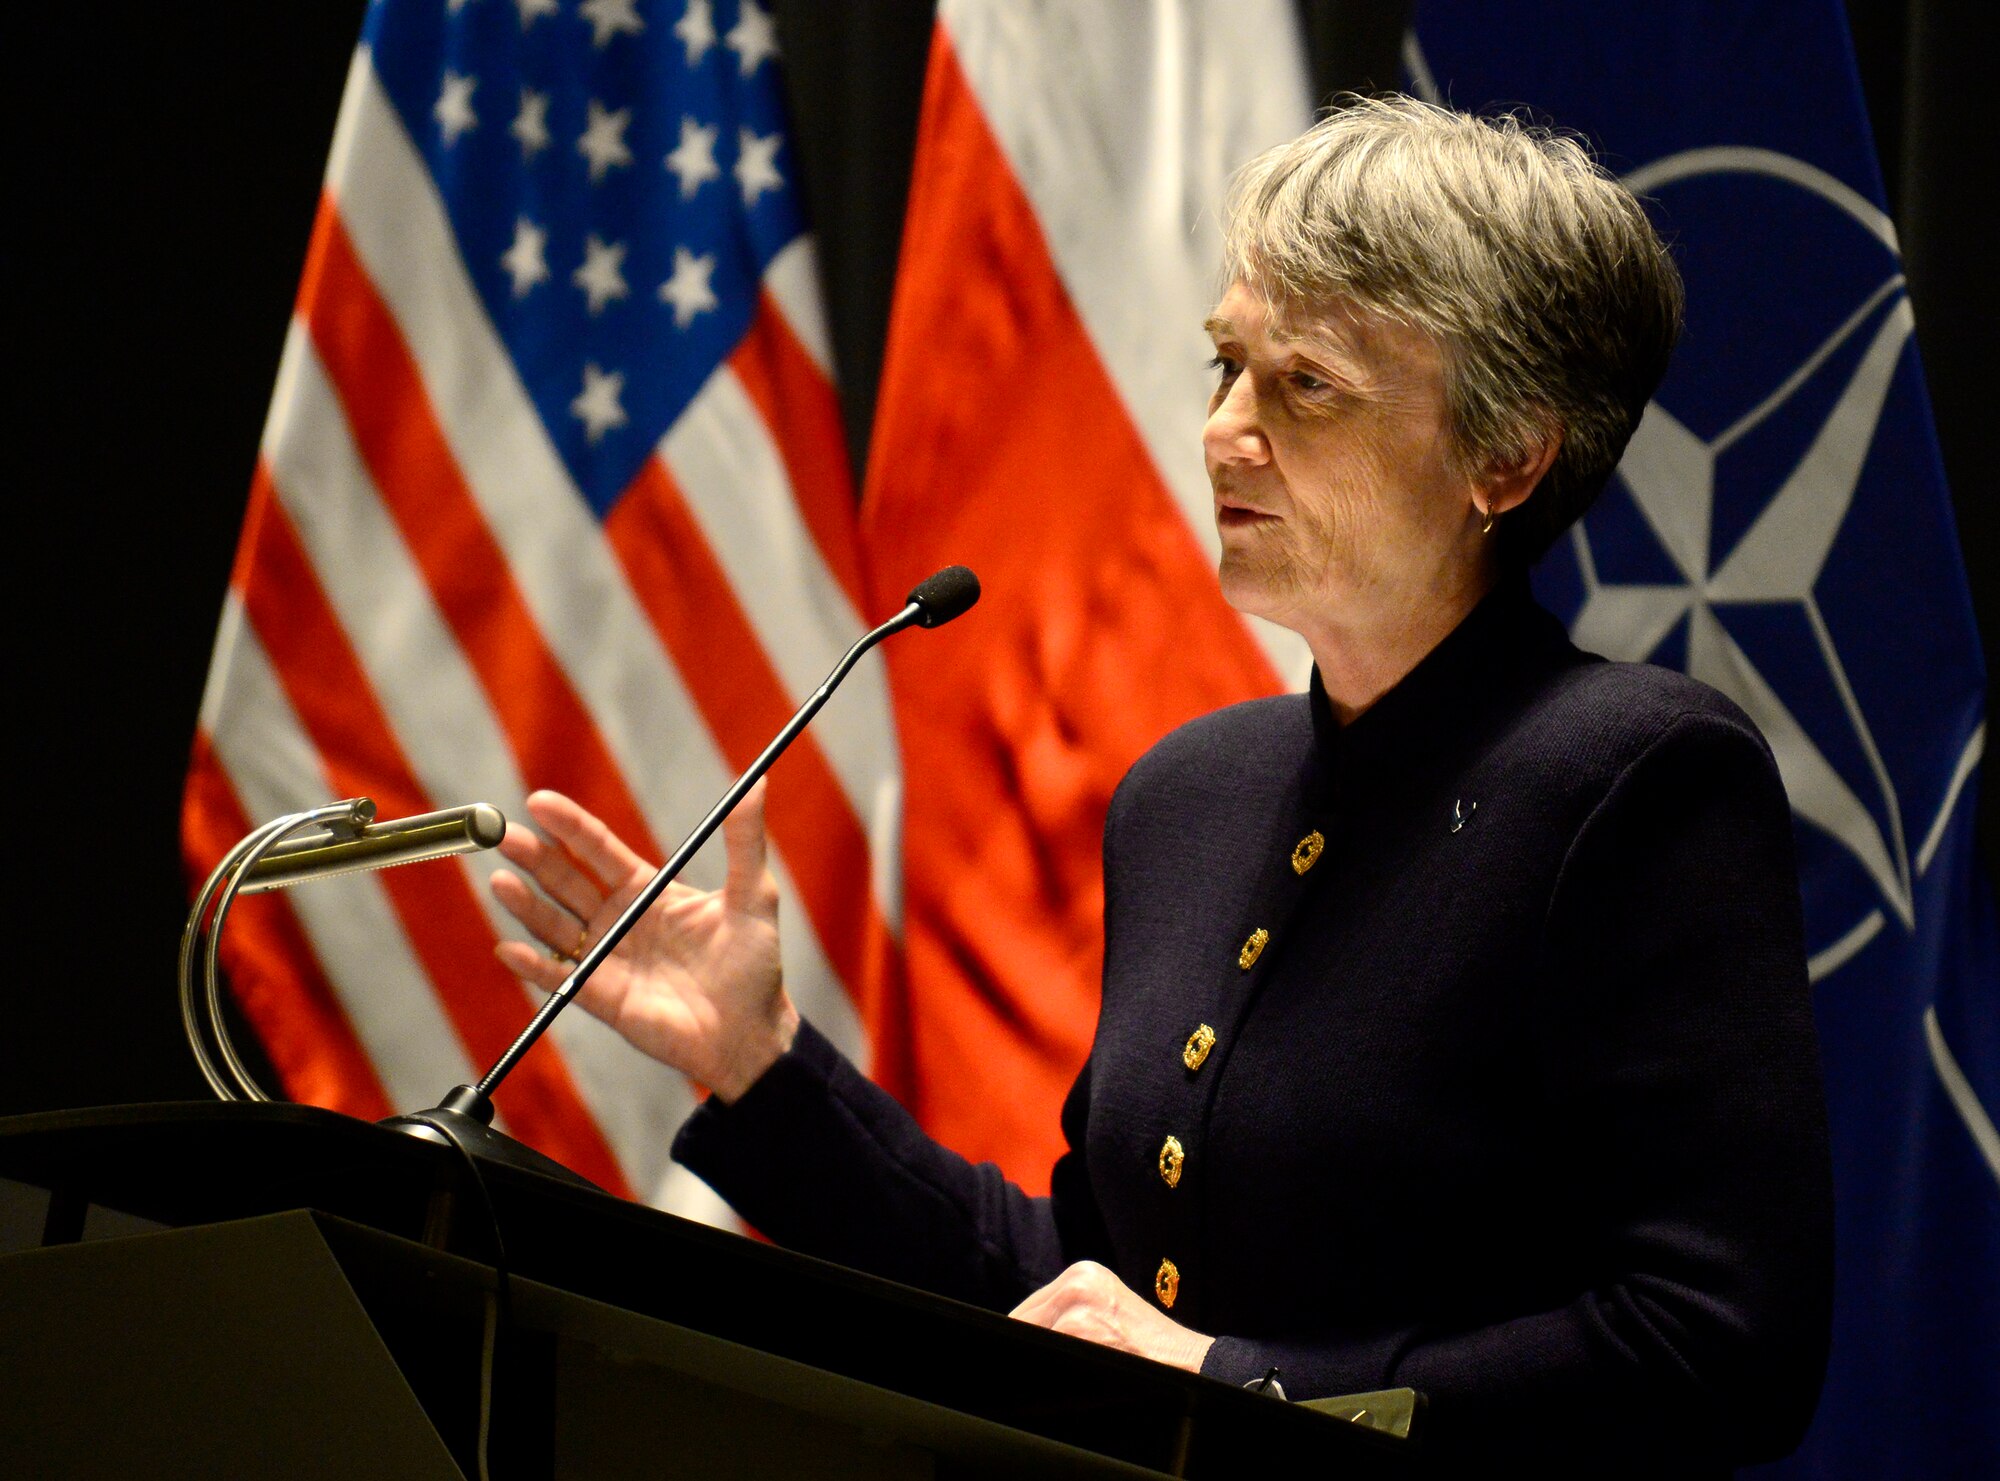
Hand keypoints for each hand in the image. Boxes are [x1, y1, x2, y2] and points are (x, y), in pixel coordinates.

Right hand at [488, 785, 796, 1101]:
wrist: (752, 1032)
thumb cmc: (755, 964)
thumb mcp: (753, 896)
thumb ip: (745, 841)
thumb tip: (756, 783)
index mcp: (647, 889)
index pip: (597, 849)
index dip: (568, 825)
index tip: (539, 801)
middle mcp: (618, 919)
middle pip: (565, 881)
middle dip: (533, 857)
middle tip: (504, 834)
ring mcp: (606, 957)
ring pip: (554, 925)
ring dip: (525, 904)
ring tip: (501, 880)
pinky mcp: (601, 997)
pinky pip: (559, 978)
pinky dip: (533, 965)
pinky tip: (510, 948)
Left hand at [1010, 1261, 1214, 1372]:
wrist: (1187, 1364)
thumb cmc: (1149, 1350)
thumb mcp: (1108, 1311)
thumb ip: (1069, 1313)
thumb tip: (1026, 1335)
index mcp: (1084, 1273)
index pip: (1027, 1310)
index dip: (1023, 1337)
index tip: (1021, 1354)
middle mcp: (1077, 1282)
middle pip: (1021, 1323)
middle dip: (1027, 1348)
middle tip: (1045, 1368)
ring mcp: (1075, 1307)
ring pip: (1029, 1340)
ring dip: (1037, 1362)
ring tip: (1062, 1375)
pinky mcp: (1076, 1332)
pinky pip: (1042, 1356)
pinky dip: (1049, 1373)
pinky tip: (1065, 1385)